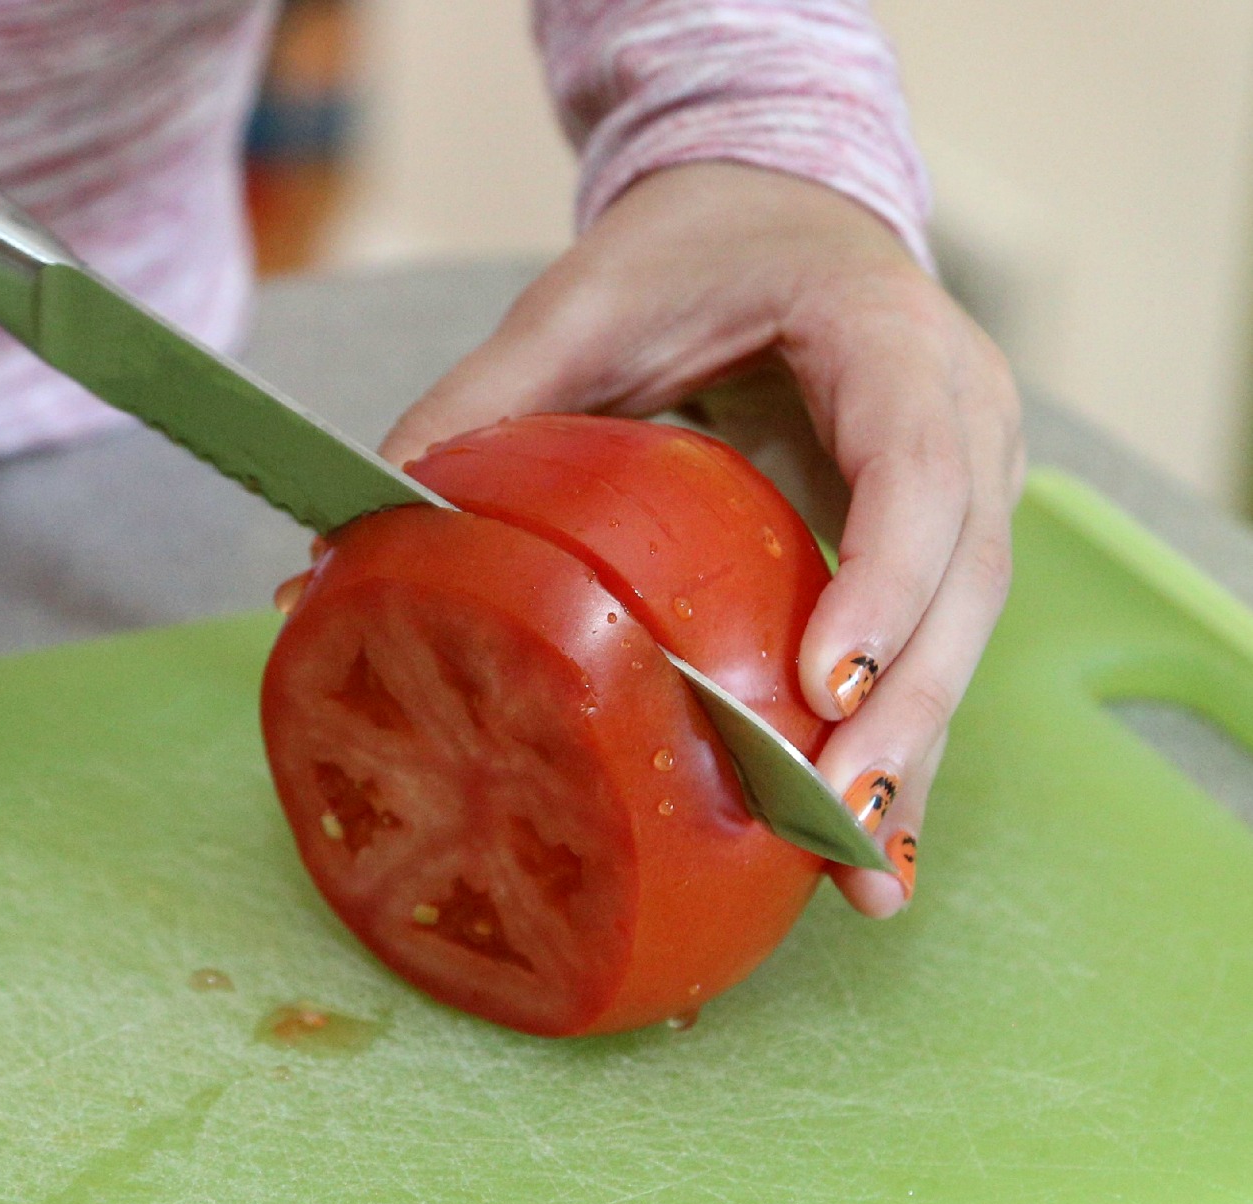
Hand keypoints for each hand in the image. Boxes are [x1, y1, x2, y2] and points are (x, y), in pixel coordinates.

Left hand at [379, 161, 1023, 917]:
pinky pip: (937, 641)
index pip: (912, 467)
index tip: (819, 688)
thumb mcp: (586, 302)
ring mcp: (970, 475)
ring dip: (916, 755)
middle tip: (835, 821)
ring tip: (862, 873)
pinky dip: (906, 738)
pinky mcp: (944, 533)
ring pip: (964, 629)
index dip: (881, 580)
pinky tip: (874, 839)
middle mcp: (959, 410)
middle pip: (964, 578)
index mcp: (885, 334)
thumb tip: (346, 547)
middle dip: (906, 708)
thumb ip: (484, 404)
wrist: (780, 215)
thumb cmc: (696, 248)